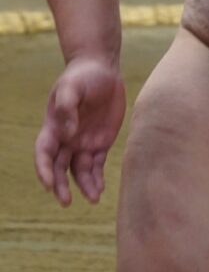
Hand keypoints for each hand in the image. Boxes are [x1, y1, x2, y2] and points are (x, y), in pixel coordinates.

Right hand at [35, 57, 125, 205]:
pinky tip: (100, 187)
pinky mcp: (100, 142)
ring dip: (84, 185)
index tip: (49, 184)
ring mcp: (83, 142)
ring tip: (93, 197)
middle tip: (66, 202)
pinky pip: (97, 165)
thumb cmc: (82, 76)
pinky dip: (97, 177)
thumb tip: (69, 134)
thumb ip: (68, 107)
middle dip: (61, 186)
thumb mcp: (72, 86)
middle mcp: (66, 139)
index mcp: (53, 127)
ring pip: (80, 171)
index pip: (44, 153)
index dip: (43, 169)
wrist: (102, 69)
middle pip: (60, 168)